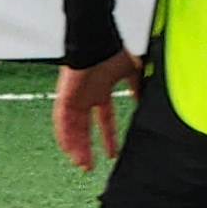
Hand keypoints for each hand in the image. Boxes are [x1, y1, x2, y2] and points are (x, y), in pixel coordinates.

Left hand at [54, 51, 140, 170]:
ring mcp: (74, 98)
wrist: (96, 41)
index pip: (104, 120)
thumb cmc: (111, 50)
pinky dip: (64, 134)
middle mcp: (86, 97)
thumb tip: (146, 99)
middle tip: (89, 167)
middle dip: (87, 148)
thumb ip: (138, 86)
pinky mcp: (64, 96)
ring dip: (76, 146)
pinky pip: (60, 119)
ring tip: (81, 164)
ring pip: (72, 128)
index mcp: (101, 92)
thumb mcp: (132, 71)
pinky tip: (67, 148)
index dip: (108, 137)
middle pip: (84, 129)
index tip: (112, 153)